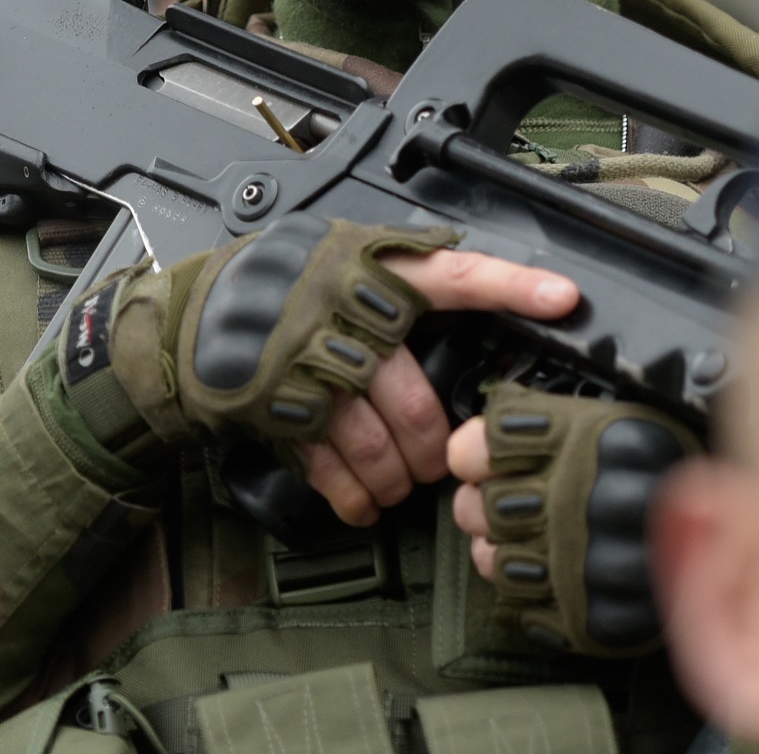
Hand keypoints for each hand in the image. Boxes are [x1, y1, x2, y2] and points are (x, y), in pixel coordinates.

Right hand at [296, 248, 578, 527]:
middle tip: (440, 461)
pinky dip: (351, 496)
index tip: (564, 299)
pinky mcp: (280, 411)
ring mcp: (311, 369)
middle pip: (416, 402)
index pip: (454, 276)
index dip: (511, 287)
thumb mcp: (342, 253)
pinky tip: (363, 505)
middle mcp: (347, 318)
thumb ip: (401, 272)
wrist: (194, 312)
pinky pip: (329, 467)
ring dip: (395, 477)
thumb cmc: (281, 281)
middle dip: (433, 447)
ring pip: (376, 444)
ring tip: (401, 485)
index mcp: (371, 269)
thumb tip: (475, 288)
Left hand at [448, 387, 698, 654]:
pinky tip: (545, 575)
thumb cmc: (692, 459)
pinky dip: (525, 593)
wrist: (756, 530)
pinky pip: (524, 607)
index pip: (486, 444)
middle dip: (482, 502)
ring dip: (498, 548)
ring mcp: (576, 563)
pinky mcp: (585, 615)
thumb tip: (501, 422)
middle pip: (482, 506)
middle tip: (498, 501)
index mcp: (580, 437)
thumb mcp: (631, 409)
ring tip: (522, 539)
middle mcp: (572, 500)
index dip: (476, 450)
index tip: (480, 456)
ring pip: (495, 560)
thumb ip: (566, 414)